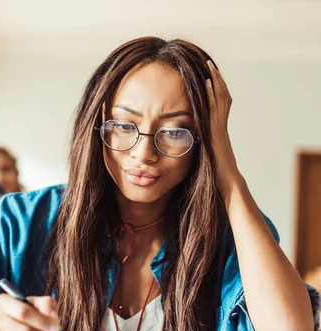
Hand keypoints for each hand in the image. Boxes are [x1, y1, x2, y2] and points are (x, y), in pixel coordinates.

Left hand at [206, 60, 240, 190]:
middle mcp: (221, 126)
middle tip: (210, 65)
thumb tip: (187, 146)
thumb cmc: (214, 174)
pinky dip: (211, 94)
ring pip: (220, 99)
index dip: (215, 91)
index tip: (209, 78)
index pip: (218, 106)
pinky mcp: (216, 130)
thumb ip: (197, 148)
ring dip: (215, 82)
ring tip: (209, 67)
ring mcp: (220, 127)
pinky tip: (206, 83)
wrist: (227, 181)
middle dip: (216, 81)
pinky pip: (214, 108)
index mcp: (217, 131)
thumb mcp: (203, 156)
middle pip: (222, 97)